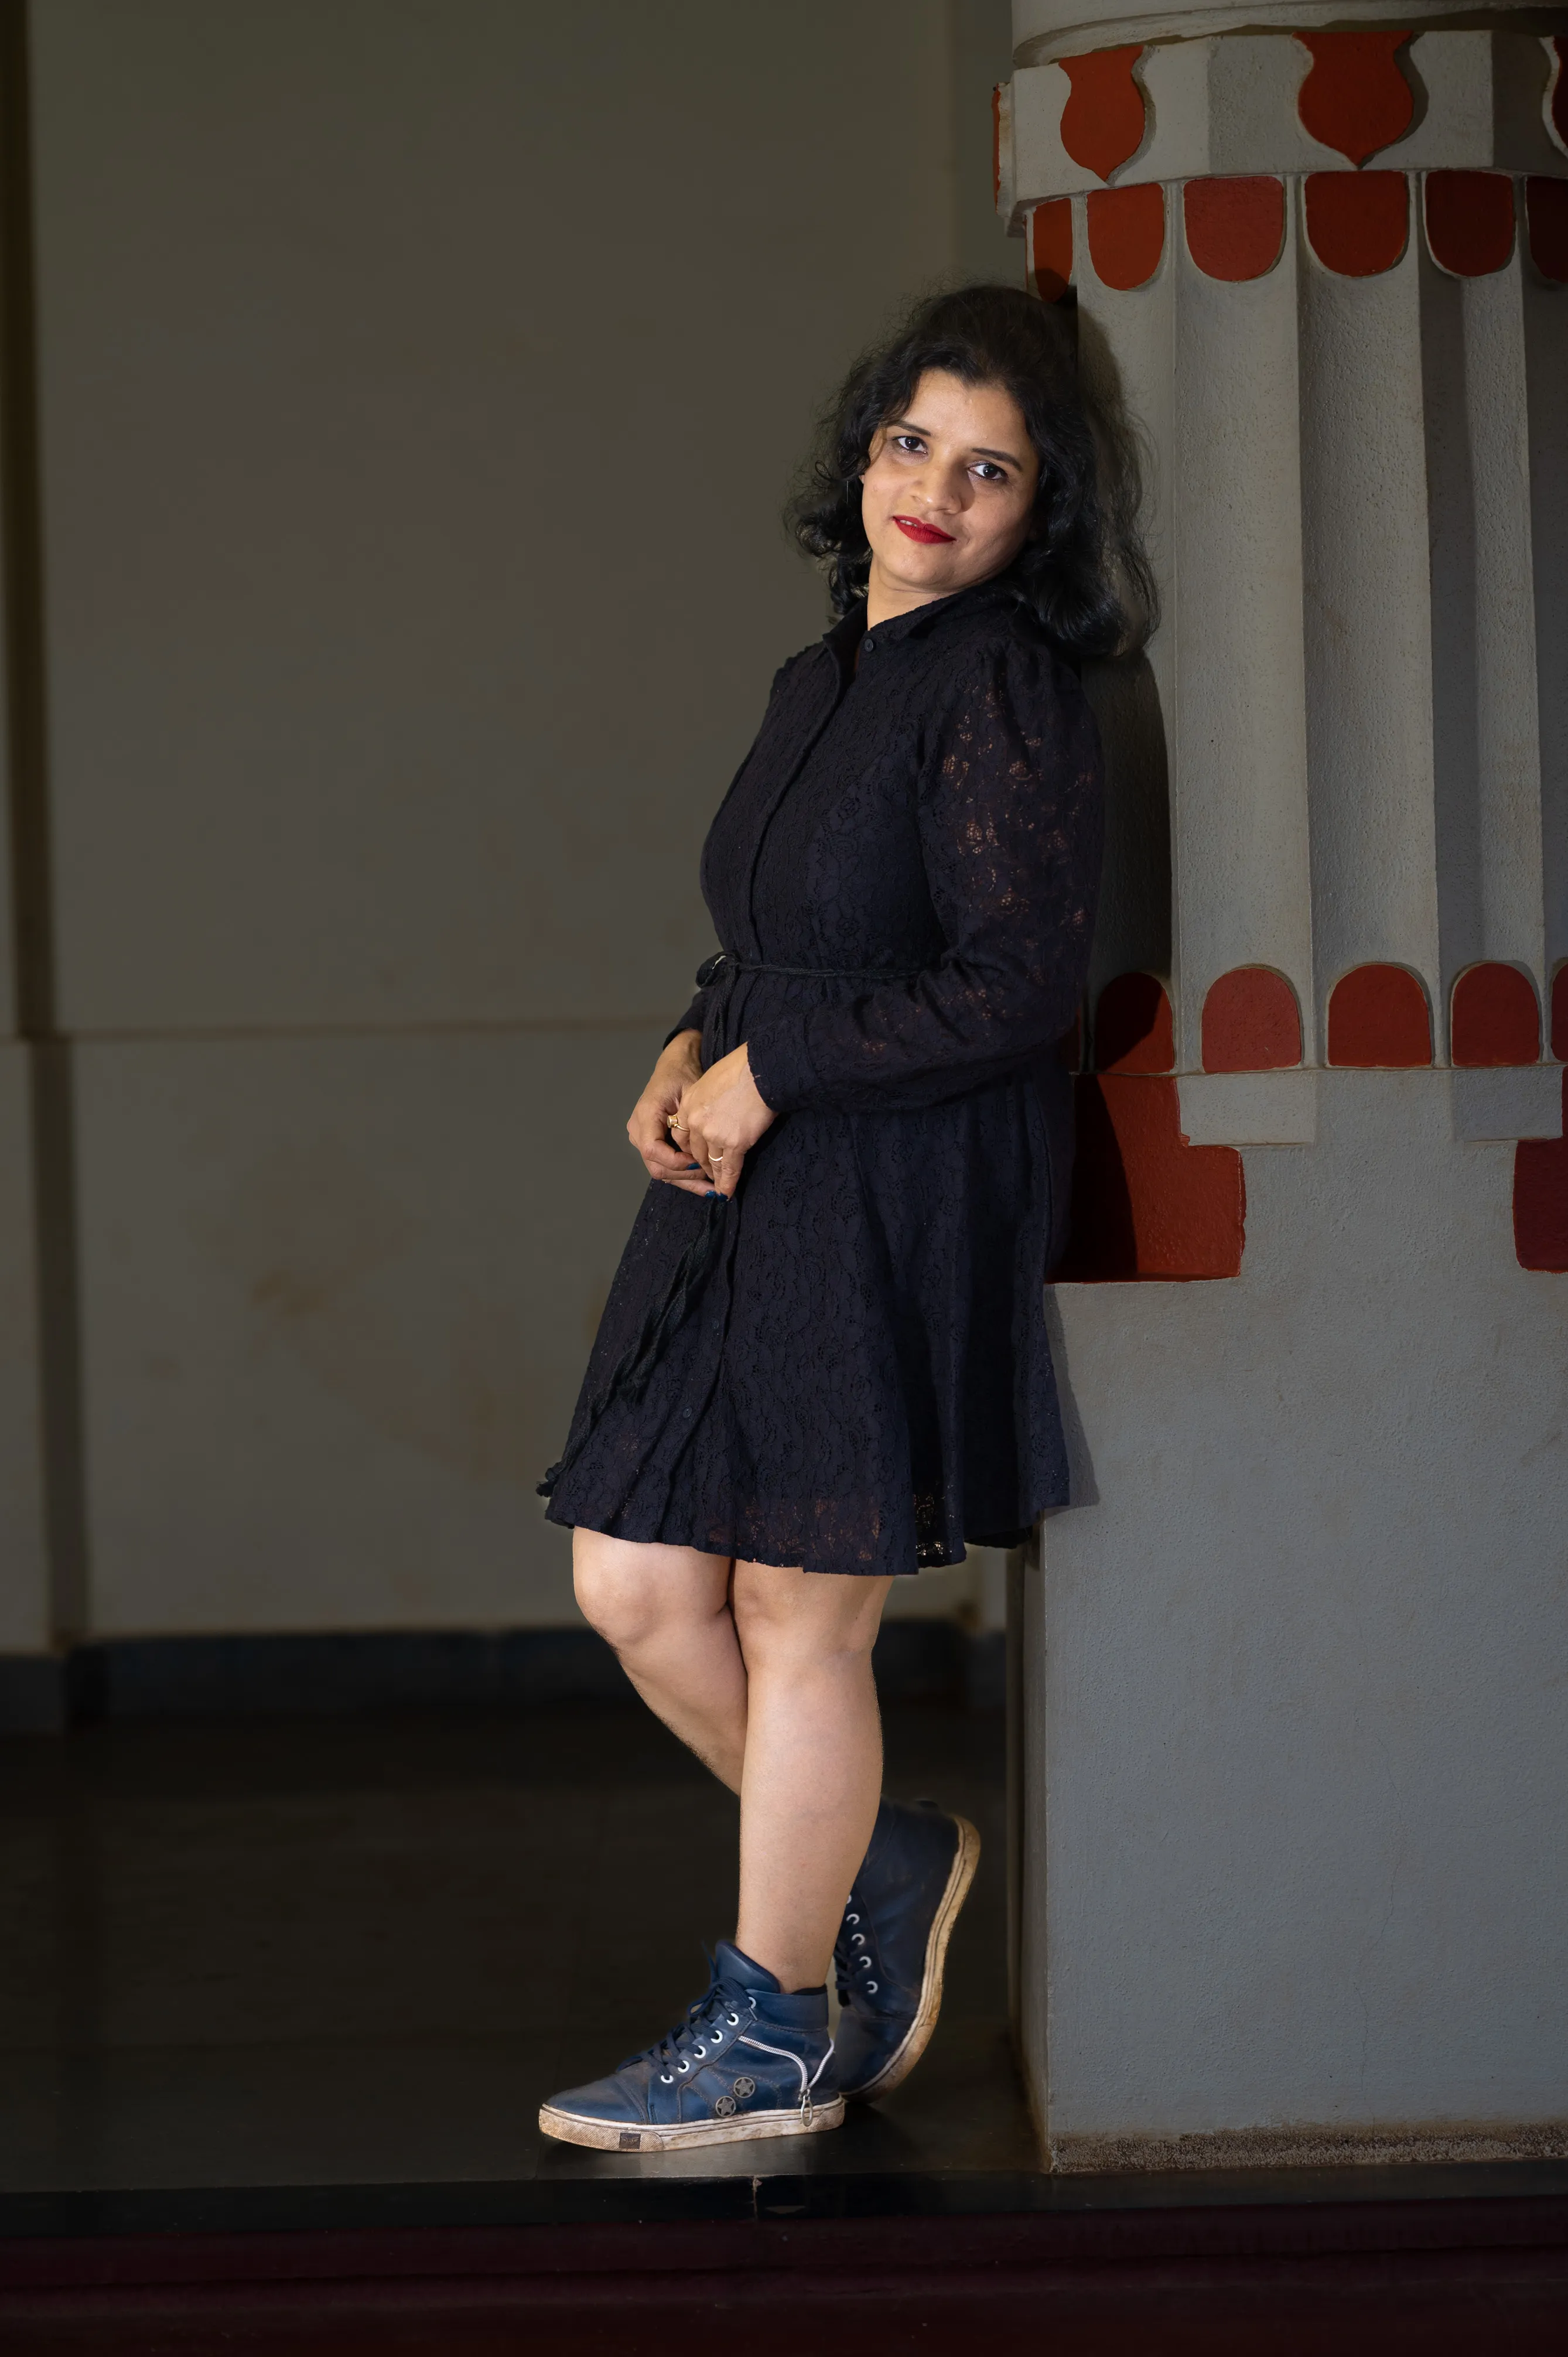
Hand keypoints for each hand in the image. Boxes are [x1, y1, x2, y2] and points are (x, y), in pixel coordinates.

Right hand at [628, 1032, 711, 1196]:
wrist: (674, 1066)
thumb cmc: (684, 1076)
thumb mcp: (691, 1094)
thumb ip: (691, 1125)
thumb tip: (700, 1158)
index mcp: (645, 1115)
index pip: (653, 1150)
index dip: (676, 1162)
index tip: (700, 1163)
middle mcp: (637, 1130)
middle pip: (656, 1166)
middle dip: (684, 1177)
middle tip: (711, 1183)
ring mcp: (640, 1138)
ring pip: (660, 1170)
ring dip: (685, 1181)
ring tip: (710, 1188)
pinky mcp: (649, 1143)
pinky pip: (663, 1165)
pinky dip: (682, 1175)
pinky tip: (702, 1181)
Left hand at [676, 1044, 773, 1197]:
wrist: (760, 1070)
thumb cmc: (742, 1069)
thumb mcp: (712, 1080)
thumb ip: (707, 1100)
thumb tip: (717, 1111)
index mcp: (688, 1104)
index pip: (682, 1135)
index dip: (690, 1150)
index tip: (698, 1156)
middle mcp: (695, 1121)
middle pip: (695, 1152)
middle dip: (702, 1165)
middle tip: (709, 1175)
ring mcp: (713, 1134)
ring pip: (711, 1162)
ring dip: (715, 1176)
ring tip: (719, 1188)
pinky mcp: (734, 1143)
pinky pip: (729, 1168)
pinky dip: (728, 1182)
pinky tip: (728, 1191)